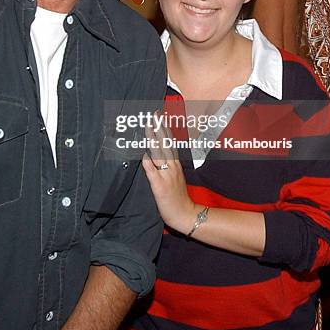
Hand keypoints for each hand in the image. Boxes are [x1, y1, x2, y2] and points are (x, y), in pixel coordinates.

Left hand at [141, 114, 196, 232]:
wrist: (185, 214)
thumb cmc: (178, 196)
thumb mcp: (175, 176)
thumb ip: (167, 164)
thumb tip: (156, 153)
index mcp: (175, 164)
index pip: (170, 142)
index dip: (164, 129)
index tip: (159, 117)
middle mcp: (172, 166)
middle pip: (165, 143)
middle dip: (159, 128)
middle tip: (154, 114)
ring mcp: (166, 175)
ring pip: (159, 153)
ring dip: (153, 139)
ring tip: (148, 126)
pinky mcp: (160, 185)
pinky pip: (152, 171)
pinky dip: (148, 162)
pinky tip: (143, 153)